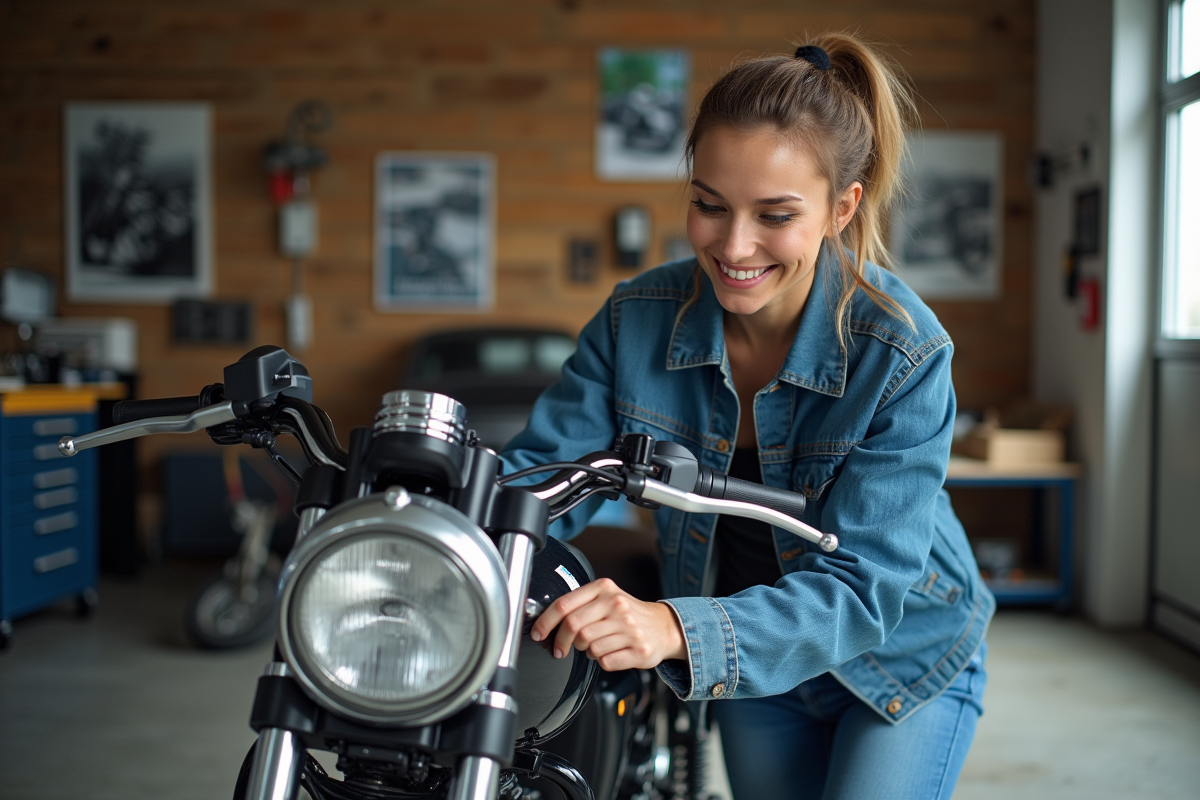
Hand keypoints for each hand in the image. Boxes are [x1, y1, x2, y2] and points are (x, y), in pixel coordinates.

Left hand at [530, 578, 686, 670]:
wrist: (664, 627)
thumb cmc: (628, 614)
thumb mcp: (606, 598)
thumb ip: (579, 604)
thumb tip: (547, 622)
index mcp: (605, 589)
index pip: (565, 604)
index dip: (546, 622)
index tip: (538, 634)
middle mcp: (617, 605)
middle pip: (573, 626)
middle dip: (562, 642)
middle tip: (561, 649)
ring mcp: (629, 628)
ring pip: (589, 647)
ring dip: (586, 651)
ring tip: (596, 645)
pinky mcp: (638, 650)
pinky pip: (605, 661)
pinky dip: (602, 661)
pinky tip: (610, 653)